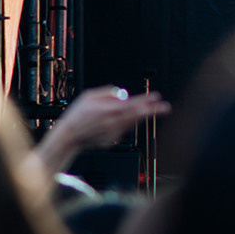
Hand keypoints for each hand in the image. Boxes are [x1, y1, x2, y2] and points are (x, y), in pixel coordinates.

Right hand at [46, 86, 168, 161]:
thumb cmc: (77, 115)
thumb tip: (123, 93)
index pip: (132, 104)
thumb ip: (108, 92)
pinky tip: (120, 120)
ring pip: (133, 123)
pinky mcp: (112, 141)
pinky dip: (125, 124)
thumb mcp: (89, 96)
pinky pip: (123, 130)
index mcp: (108, 110)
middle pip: (137, 115)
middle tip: (166, 107)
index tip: (156, 96)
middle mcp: (112, 122)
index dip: (146, 100)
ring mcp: (113, 133)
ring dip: (143, 116)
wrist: (68, 136)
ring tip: (152, 109)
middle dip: (153, 110)